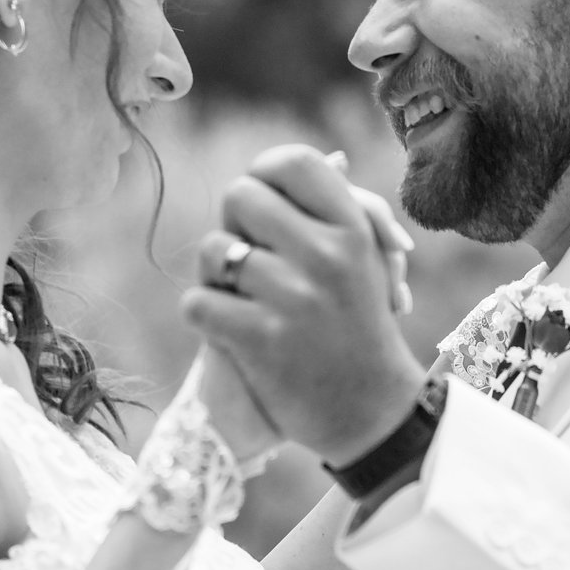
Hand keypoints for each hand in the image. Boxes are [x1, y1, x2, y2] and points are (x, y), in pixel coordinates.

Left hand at [182, 145, 430, 465]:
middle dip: (234, 226)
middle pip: (239, 196)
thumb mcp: (367, 261)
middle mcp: (327, 255)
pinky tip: (231, 331)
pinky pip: (197, 302)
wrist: (372, 412)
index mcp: (353, 228)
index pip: (291, 162)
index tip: (263, 210)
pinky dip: (204, 316)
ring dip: (216, 277)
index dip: (263, 177)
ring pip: (213, 251)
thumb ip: (340, 210)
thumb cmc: (360, 326)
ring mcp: (295, 298)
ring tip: (244, 300)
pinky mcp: (263, 340)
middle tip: (251, 261)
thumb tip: (334, 157)